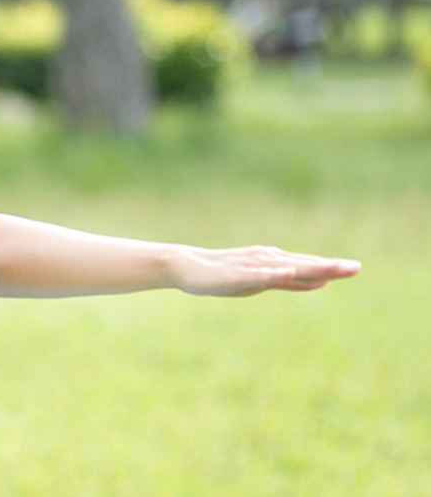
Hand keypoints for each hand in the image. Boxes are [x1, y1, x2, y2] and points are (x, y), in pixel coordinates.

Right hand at [169, 245, 360, 296]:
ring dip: (308, 267)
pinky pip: (257, 274)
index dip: (331, 267)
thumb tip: (321, 282)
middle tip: (355, 267)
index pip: (307, 265)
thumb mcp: (262, 281)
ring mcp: (252, 266)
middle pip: (302, 264)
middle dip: (329, 266)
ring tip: (331, 268)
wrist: (185, 266)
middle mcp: (266, 260)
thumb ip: (290, 282)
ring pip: (285, 267)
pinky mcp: (236, 273)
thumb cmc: (223, 275)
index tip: (355, 268)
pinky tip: (287, 272)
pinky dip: (273, 273)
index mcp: (274, 263)